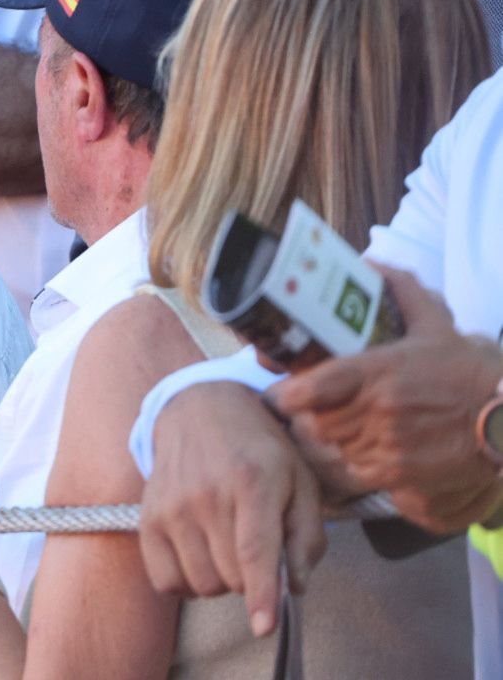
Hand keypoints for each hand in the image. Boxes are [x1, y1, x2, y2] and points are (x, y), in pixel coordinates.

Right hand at [138, 382, 325, 637]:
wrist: (200, 408)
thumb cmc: (259, 447)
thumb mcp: (301, 479)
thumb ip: (307, 536)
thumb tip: (294, 586)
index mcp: (251, 480)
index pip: (254, 550)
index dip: (262, 595)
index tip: (264, 627)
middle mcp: (205, 494)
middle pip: (231, 576)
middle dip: (252, 577)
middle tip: (255, 546)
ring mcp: (171, 506)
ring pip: (201, 584)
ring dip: (222, 580)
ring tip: (227, 547)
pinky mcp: (148, 517)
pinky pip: (166, 580)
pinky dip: (187, 582)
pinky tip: (200, 554)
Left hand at [269, 267, 502, 533]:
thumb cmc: (471, 375)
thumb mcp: (437, 327)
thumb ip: (403, 293)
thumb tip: (373, 264)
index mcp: (380, 374)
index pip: (308, 390)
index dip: (284, 395)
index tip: (281, 393)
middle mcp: (381, 416)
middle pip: (312, 428)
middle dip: (302, 423)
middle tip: (303, 417)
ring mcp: (393, 456)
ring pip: (329, 459)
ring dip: (322, 451)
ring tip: (327, 440)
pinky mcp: (406, 488)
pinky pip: (358, 485)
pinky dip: (349, 476)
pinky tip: (355, 465)